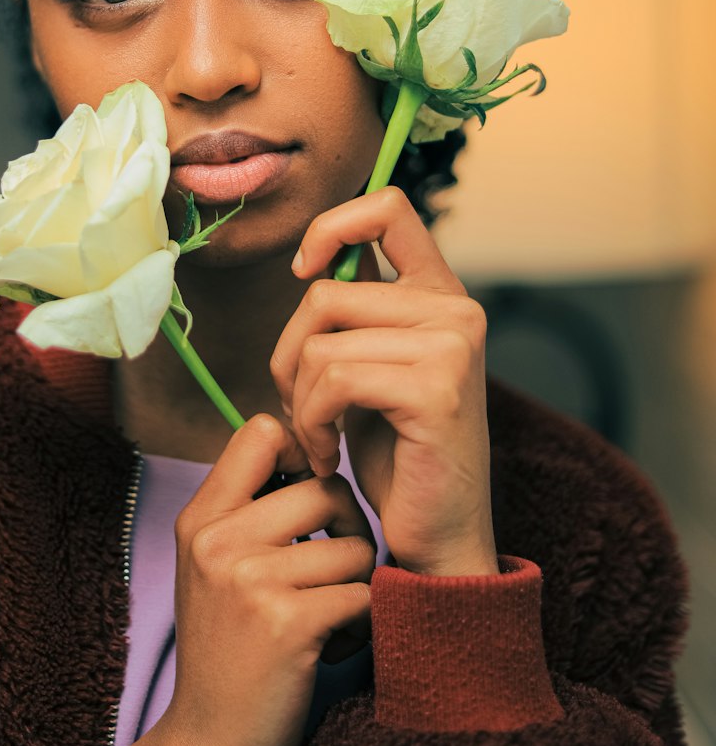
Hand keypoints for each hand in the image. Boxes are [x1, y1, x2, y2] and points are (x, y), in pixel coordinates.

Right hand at [153, 413, 376, 745]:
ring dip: (356, 585)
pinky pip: (363, 594)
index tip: (307, 503)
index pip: (263, 430)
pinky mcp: (289, 623)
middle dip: (346, 531)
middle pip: (326, 487)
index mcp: (200, 519)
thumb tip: (308, 448)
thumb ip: (247, 508)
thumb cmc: (226, 651)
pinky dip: (361, 625)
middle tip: (328, 576)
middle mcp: (219, 541)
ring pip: (353, 545)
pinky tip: (331, 647)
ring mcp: (251, 581)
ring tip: (326, 617)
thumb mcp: (212, 567)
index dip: (303, 456)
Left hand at [269, 187, 497, 578]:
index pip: (388, 207)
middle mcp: (456, 310)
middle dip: (289, 357)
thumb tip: (313, 263)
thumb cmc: (396, 456)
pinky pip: (334, 380)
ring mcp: (453, 346)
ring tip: (317, 439)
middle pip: (325, 294)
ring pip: (321, 342)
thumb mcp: (370, 367)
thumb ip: (356, 312)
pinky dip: (312, 423)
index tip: (305, 273)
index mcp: (442, 294)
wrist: (439, 539)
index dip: (332, 228)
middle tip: (302, 411)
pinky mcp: (436, 388)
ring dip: (298, 400)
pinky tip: (328, 456)